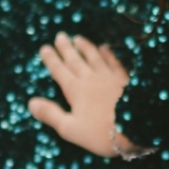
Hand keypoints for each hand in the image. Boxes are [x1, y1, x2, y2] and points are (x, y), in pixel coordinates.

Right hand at [27, 32, 146, 158]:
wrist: (137, 128)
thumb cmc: (101, 133)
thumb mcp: (71, 129)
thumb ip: (51, 115)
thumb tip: (31, 103)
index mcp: (75, 91)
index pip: (60, 71)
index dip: (51, 59)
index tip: (45, 48)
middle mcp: (91, 79)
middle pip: (76, 60)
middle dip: (66, 48)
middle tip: (60, 36)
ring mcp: (110, 77)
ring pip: (94, 58)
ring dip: (86, 47)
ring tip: (78, 38)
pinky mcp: (125, 80)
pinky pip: (114, 63)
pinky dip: (108, 54)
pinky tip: (105, 48)